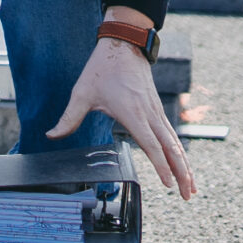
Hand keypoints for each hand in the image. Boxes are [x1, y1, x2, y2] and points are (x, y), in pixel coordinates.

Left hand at [50, 15, 195, 199]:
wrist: (123, 46)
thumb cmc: (102, 69)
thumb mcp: (81, 93)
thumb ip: (68, 118)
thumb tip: (51, 135)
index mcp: (133, 113)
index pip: (151, 145)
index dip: (160, 166)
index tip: (167, 184)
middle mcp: (150, 115)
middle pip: (171, 149)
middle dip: (181, 173)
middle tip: (188, 196)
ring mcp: (156, 112)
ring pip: (175, 143)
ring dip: (185, 165)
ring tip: (191, 187)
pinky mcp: (157, 110)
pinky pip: (172, 135)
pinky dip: (180, 152)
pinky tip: (183, 164)